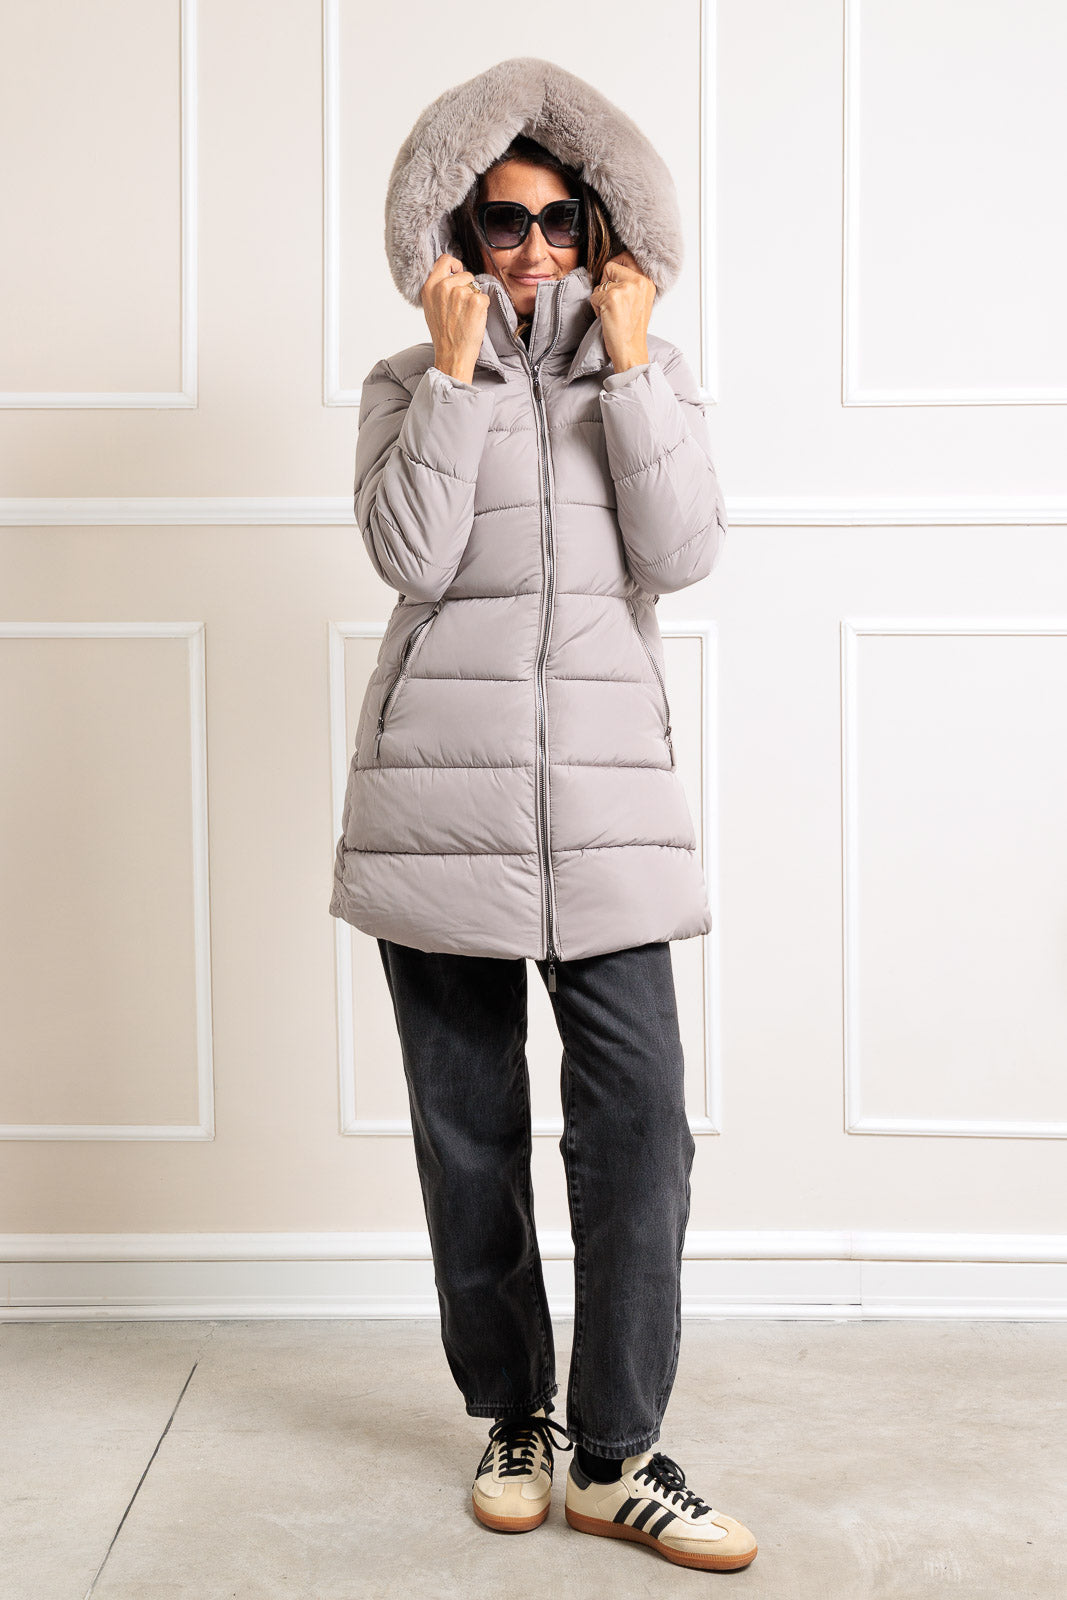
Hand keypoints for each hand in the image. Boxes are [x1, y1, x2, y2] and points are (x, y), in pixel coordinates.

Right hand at [421, 254, 488, 383]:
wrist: (452, 355)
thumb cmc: (443, 335)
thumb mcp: (431, 307)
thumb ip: (437, 289)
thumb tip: (450, 275)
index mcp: (430, 287)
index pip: (445, 260)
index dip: (455, 265)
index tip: (458, 273)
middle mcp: (444, 287)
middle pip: (465, 273)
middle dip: (468, 286)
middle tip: (462, 307)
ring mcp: (461, 293)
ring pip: (475, 285)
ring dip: (475, 297)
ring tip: (466, 315)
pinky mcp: (476, 301)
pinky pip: (484, 296)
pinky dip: (483, 307)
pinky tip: (474, 319)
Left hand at [592, 250, 653, 370]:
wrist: (630, 351)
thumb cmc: (632, 330)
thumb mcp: (640, 300)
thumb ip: (633, 282)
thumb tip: (613, 268)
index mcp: (648, 281)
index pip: (627, 257)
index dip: (616, 268)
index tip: (615, 282)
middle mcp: (639, 281)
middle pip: (611, 265)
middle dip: (606, 282)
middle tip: (612, 301)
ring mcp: (625, 288)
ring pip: (601, 282)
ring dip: (601, 298)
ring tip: (612, 313)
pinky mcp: (611, 297)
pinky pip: (594, 295)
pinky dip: (596, 308)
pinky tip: (607, 319)